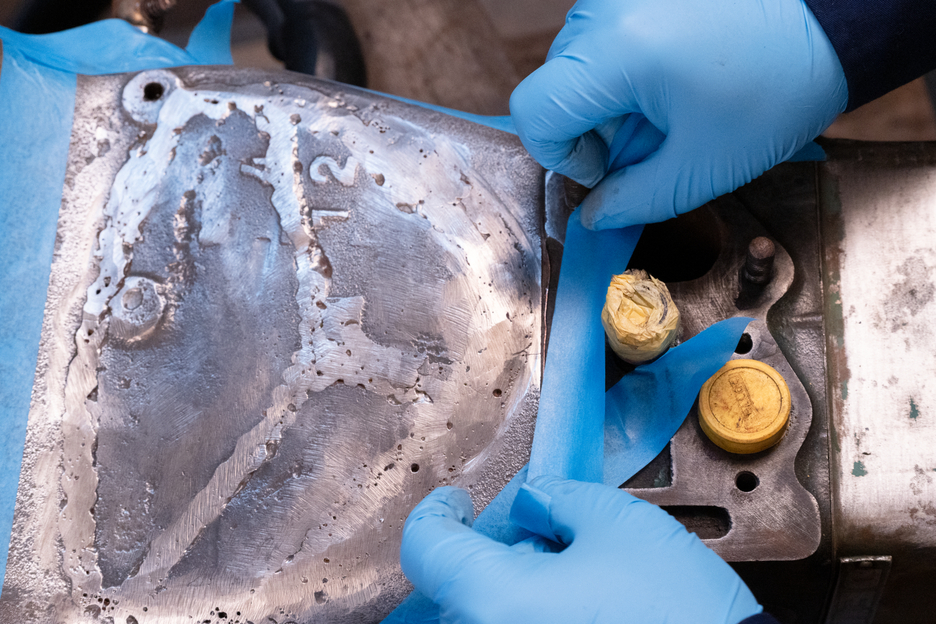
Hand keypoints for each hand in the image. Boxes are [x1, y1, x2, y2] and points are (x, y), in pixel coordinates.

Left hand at [400, 476, 761, 622]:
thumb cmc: (676, 611)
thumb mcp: (614, 522)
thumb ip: (554, 499)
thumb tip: (530, 505)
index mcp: (494, 599)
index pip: (427, 549)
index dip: (436, 514)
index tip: (455, 501)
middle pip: (458, 587)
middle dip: (494, 552)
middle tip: (543, 536)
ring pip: (488, 615)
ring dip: (515, 587)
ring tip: (575, 577)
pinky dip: (534, 616)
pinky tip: (582, 610)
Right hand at [509, 0, 847, 228]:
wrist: (833, 20)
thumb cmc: (777, 87)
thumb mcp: (701, 166)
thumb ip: (633, 200)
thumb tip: (593, 216)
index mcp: (615, 53)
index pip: (535, 112)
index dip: (560, 156)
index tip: (604, 171)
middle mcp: (606, 12)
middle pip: (555, 89)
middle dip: (591, 132)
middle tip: (649, 148)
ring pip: (577, 66)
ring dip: (609, 103)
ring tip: (670, 112)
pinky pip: (603, 40)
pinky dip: (624, 75)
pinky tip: (672, 85)